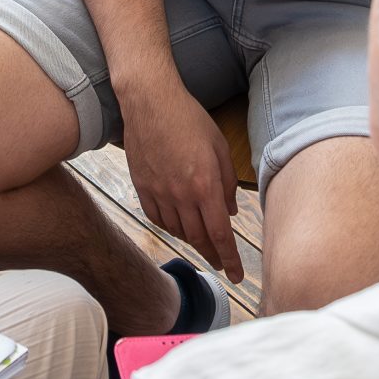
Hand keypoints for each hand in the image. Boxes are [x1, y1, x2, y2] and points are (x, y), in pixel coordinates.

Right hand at [120, 84, 244, 282]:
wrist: (150, 102)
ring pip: (177, 231)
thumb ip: (228, 183)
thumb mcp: (220, 147)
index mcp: (205, 185)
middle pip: (199, 238)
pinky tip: (178, 226)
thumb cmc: (190, 119)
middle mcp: (181, 195)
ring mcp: (158, 192)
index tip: (236, 276)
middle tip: (221, 266)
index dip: (229, 258)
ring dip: (193, 241)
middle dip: (212, 256)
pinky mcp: (142, 187)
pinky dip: (170, 227)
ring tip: (203, 244)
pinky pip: (157, 218)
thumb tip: (229, 212)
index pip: (220, 234)